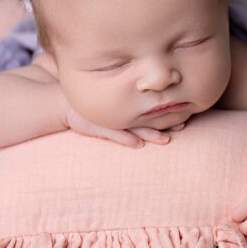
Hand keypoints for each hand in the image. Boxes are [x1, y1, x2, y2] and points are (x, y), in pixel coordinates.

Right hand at [64, 104, 187, 147]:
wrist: (61, 102)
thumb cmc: (87, 103)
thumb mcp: (107, 103)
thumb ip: (123, 104)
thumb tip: (143, 104)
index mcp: (124, 105)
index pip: (149, 109)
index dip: (166, 112)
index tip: (185, 115)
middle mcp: (118, 111)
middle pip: (146, 117)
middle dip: (165, 122)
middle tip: (183, 125)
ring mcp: (108, 119)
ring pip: (133, 127)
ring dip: (150, 134)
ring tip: (166, 140)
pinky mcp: (95, 126)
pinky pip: (112, 134)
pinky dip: (125, 138)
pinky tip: (137, 144)